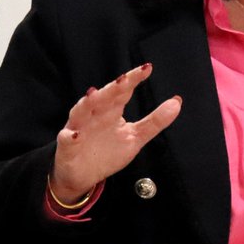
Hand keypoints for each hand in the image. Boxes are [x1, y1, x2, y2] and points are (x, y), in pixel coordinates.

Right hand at [50, 63, 181, 202]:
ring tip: (94, 95)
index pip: (123, 91)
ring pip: (81, 112)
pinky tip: (74, 135)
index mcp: (111, 111)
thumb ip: (155, 121)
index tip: (147, 68)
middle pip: (103, 97)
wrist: (83, 175)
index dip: (133, 79)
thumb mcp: (135, 137)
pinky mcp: (67, 146)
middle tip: (124, 79)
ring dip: (87, 103)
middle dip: (112, 88)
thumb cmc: (108, 151)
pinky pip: (66, 140)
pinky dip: (69, 136)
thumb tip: (177, 102)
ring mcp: (79, 128)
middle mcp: (94, 115)